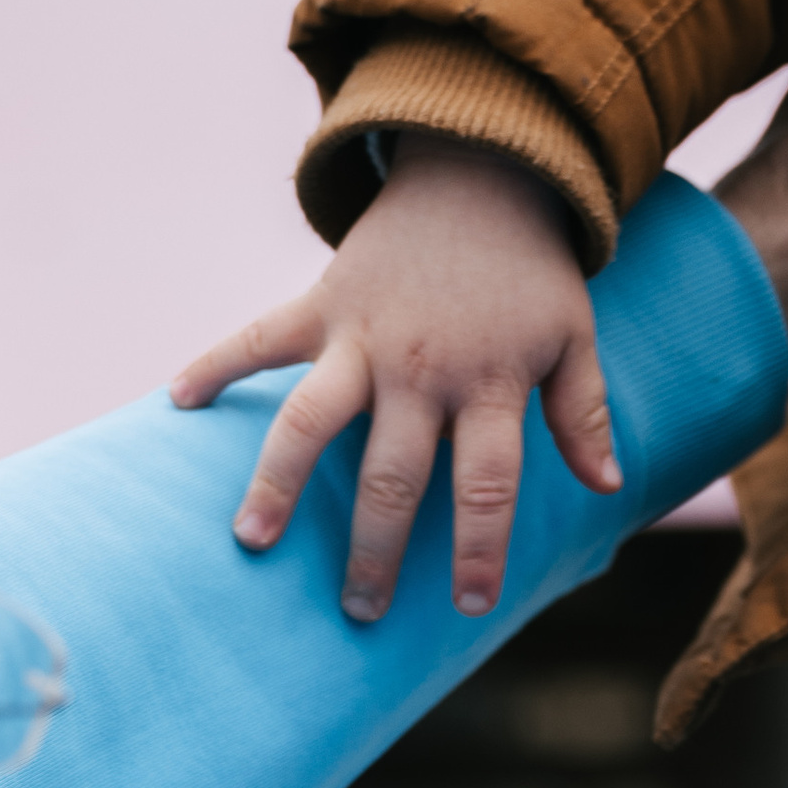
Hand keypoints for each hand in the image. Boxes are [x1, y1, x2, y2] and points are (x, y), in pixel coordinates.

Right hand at [171, 135, 615, 623]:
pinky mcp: (321, 304)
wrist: (481, 176)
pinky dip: (215, 364)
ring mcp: (363, 337)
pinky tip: (178, 401)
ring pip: (310, 420)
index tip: (468, 606)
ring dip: (278, 482)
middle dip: (373, 550)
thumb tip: (610, 488)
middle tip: (358, 611)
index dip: (479, 549)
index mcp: (488, 382)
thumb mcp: (574, 335)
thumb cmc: (530, 272)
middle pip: (392, 475)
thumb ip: (584, 413)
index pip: (486, 483)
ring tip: (253, 539)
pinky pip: (258, 338)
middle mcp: (420, 368)